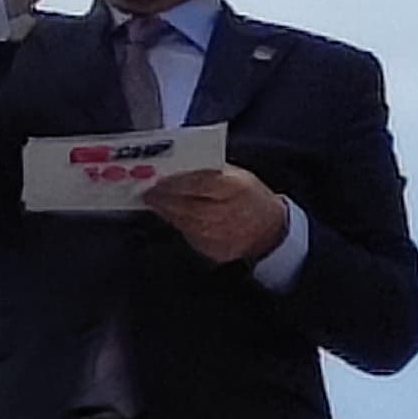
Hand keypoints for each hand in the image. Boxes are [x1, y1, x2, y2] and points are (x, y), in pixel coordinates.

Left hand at [145, 165, 290, 265]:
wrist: (270, 229)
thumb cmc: (249, 196)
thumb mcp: (236, 175)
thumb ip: (208, 171)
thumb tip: (175, 167)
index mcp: (235, 187)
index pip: (198, 183)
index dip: (174, 182)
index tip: (157, 179)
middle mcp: (228, 213)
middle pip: (186, 207)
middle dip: (163, 199)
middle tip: (148, 193)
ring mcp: (222, 236)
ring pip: (184, 223)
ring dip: (166, 212)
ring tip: (155, 202)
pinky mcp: (215, 252)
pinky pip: (190, 236)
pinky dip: (178, 225)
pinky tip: (172, 216)